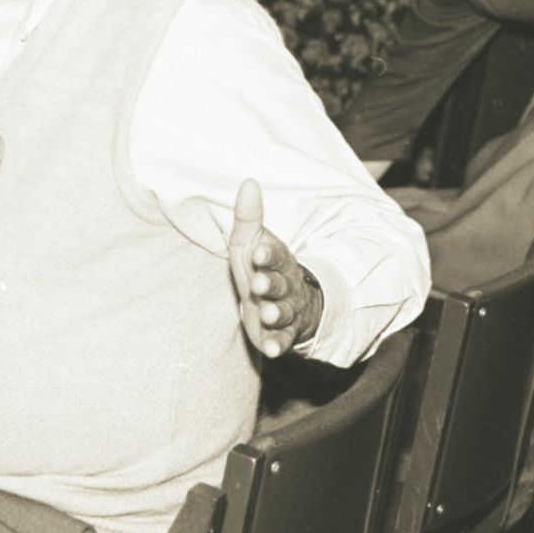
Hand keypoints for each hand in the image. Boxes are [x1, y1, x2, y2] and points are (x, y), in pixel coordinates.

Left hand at [228, 180, 322, 358]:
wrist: (283, 299)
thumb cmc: (260, 266)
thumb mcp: (251, 241)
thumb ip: (248, 216)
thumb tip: (248, 181)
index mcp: (275, 261)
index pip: (273, 255)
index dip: (266, 254)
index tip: (257, 252)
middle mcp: (284, 285)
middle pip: (280, 284)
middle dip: (271, 284)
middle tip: (259, 285)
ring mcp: (286, 310)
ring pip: (284, 312)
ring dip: (277, 313)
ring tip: (268, 315)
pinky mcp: (282, 334)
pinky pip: (283, 340)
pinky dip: (278, 345)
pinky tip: (270, 351)